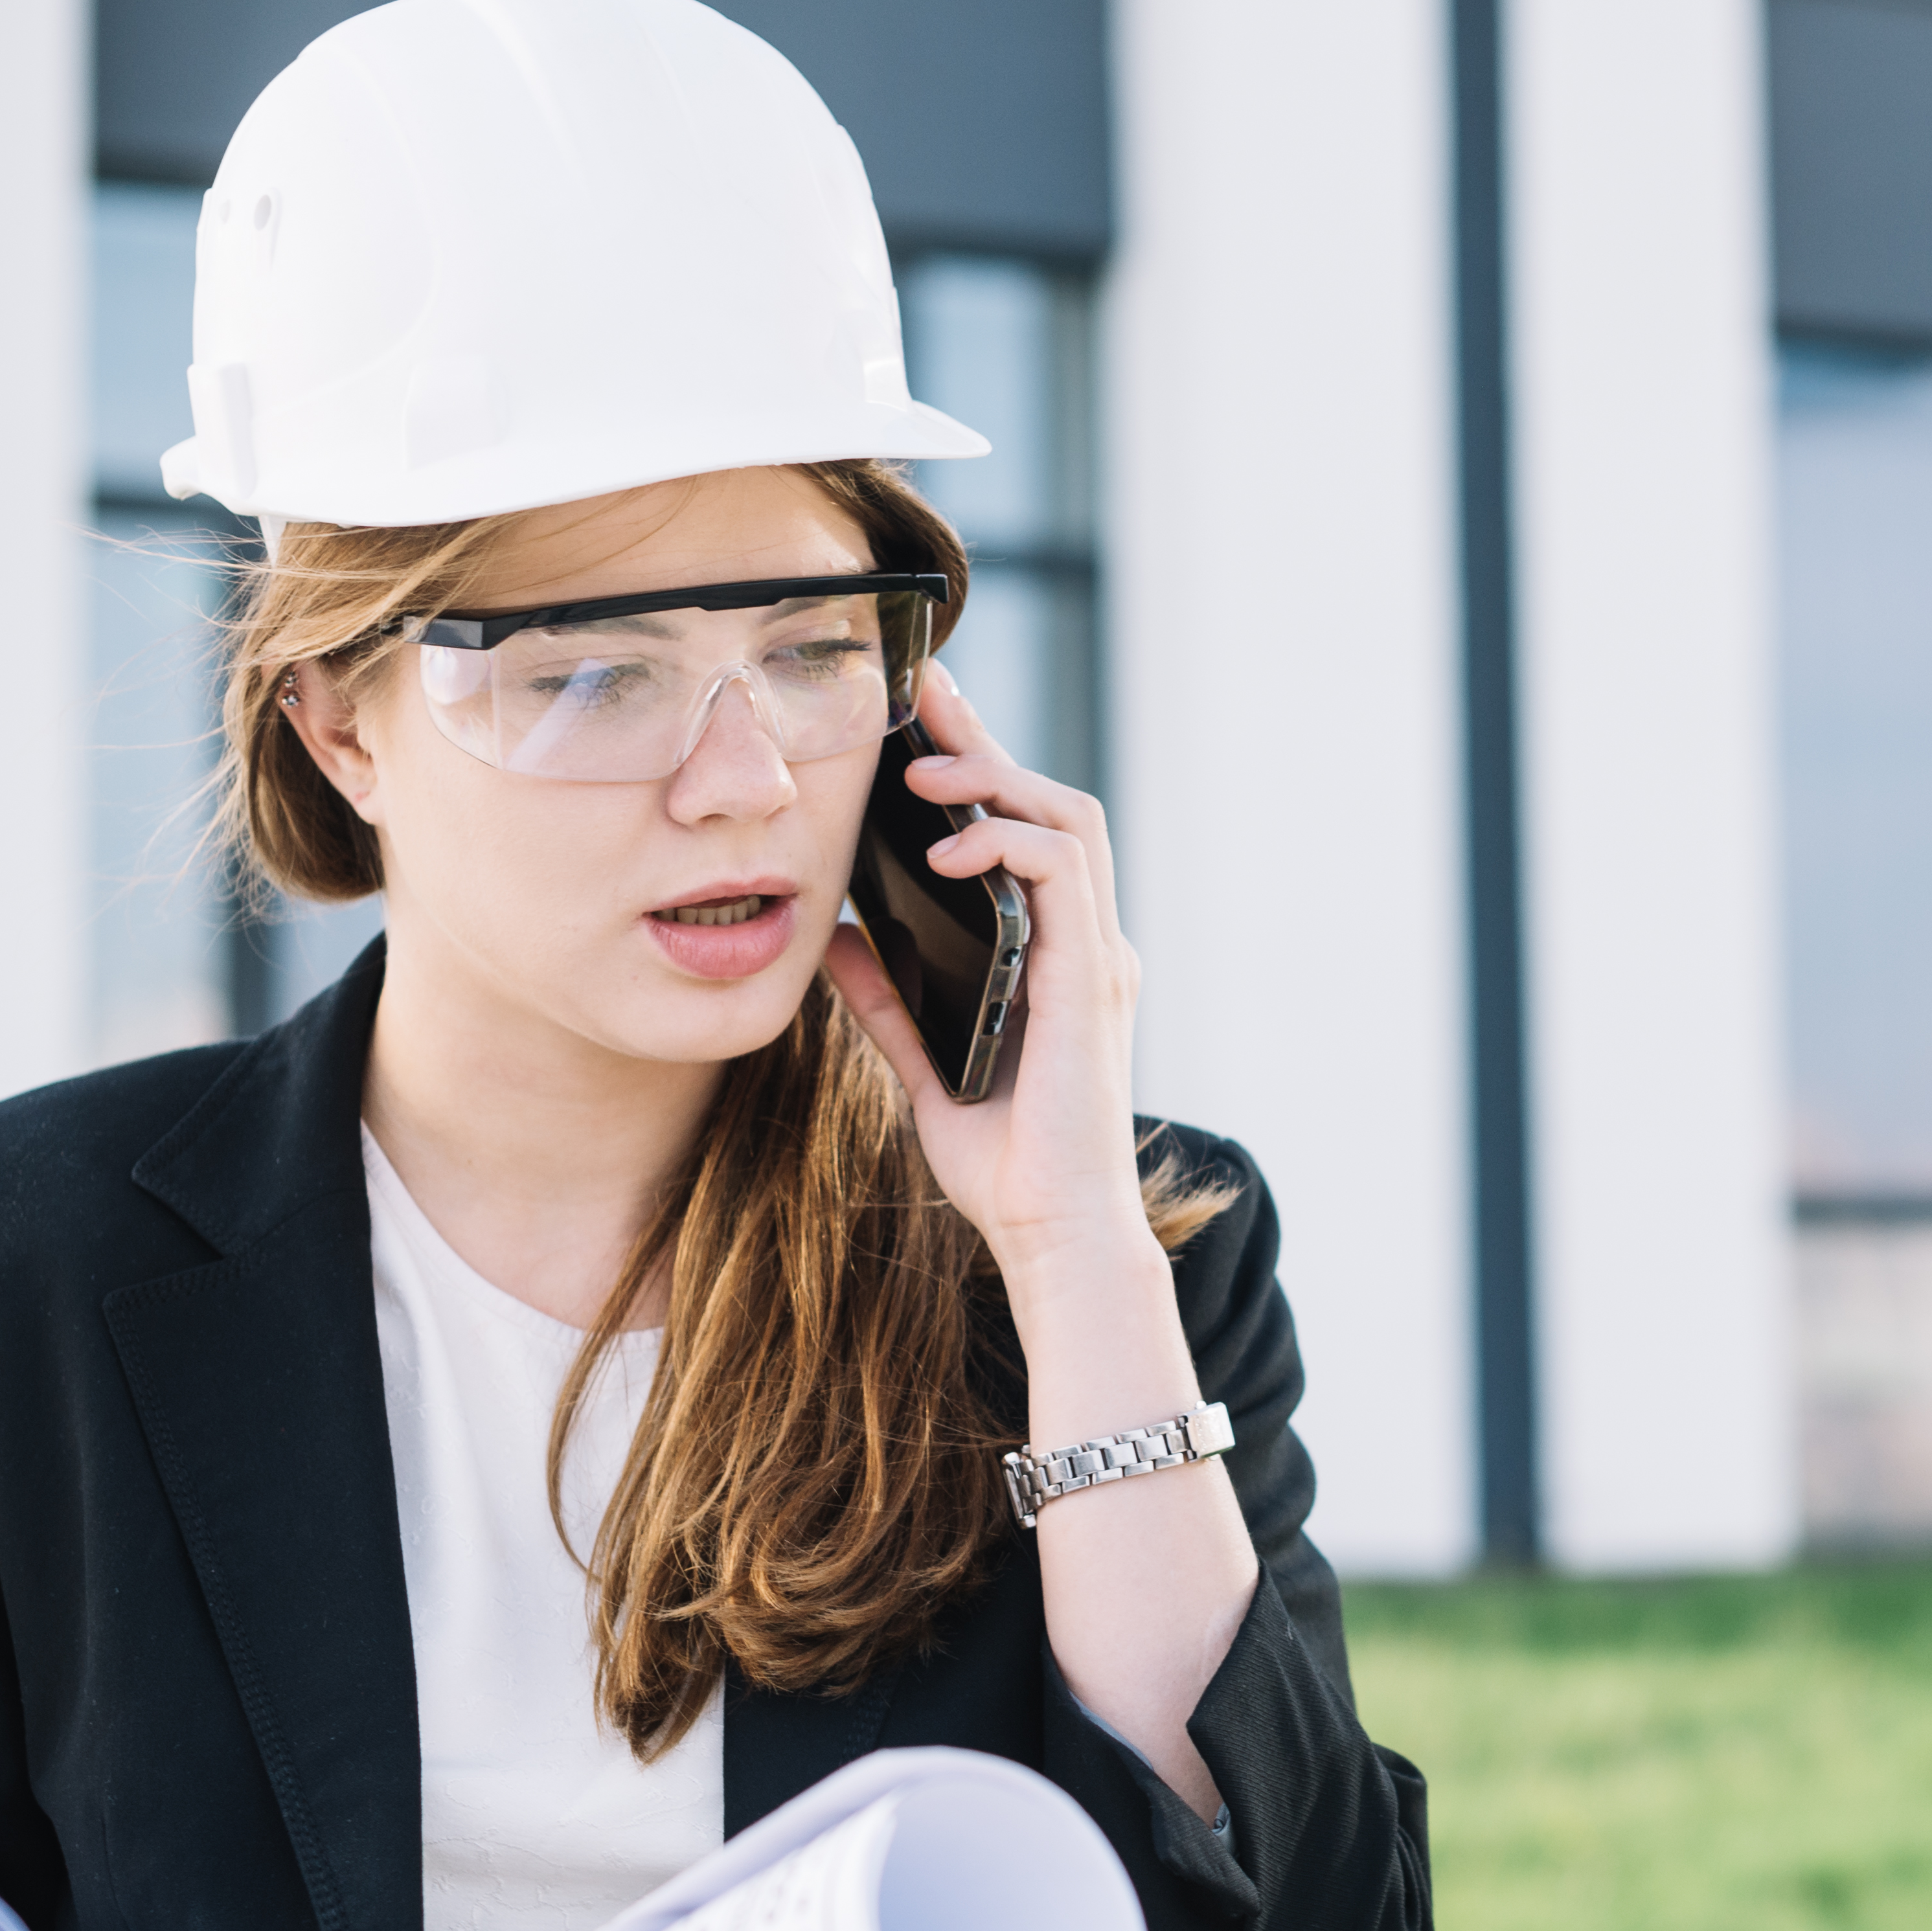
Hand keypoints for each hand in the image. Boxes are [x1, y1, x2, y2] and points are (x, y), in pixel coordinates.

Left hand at [820, 661, 1158, 1292]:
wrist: (1052, 1234)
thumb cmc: (1002, 1165)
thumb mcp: (921, 1065)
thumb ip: (887, 1000)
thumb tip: (836, 939)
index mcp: (1052, 958)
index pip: (1023, 836)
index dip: (976, 773)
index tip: (918, 729)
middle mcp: (1086, 945)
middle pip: (1049, 804)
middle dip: (985, 744)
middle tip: (923, 696)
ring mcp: (1095, 957)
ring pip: (1066, 818)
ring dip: (995, 780)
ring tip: (925, 770)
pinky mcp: (1090, 978)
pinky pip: (1059, 872)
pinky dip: (1004, 842)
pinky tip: (946, 848)